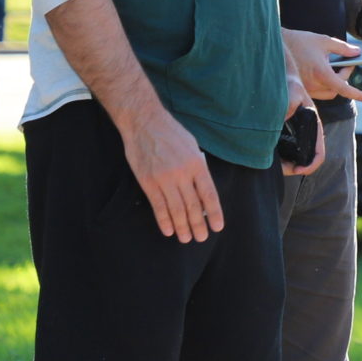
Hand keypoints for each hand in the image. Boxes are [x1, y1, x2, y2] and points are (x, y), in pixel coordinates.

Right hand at [119, 106, 222, 242]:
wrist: (144, 121)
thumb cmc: (171, 133)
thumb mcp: (192, 146)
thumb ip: (198, 168)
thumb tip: (202, 191)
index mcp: (197, 164)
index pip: (209, 195)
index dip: (214, 213)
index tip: (218, 227)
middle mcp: (182, 173)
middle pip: (193, 206)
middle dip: (198, 225)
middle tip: (201, 238)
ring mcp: (164, 178)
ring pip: (176, 209)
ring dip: (182, 226)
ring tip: (186, 239)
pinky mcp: (148, 181)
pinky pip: (158, 205)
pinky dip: (164, 220)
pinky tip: (169, 230)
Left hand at [281, 69, 325, 175]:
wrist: (280, 77)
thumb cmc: (288, 83)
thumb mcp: (291, 91)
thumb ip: (289, 105)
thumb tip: (281, 122)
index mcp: (313, 126)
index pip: (319, 152)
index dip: (311, 165)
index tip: (298, 170)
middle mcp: (306, 132)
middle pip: (305, 159)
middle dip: (293, 168)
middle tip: (278, 168)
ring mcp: (296, 134)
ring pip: (294, 158)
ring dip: (285, 165)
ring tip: (271, 163)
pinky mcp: (286, 133)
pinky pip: (285, 151)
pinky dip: (279, 158)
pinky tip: (267, 155)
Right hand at [284, 29, 361, 104]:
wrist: (277, 45)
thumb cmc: (300, 41)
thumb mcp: (324, 40)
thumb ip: (343, 48)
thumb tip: (357, 52)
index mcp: (320, 73)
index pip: (343, 88)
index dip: (358, 94)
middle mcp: (313, 84)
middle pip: (338, 90)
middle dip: (345, 77)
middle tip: (348, 62)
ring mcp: (306, 88)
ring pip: (329, 92)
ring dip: (336, 82)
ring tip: (336, 65)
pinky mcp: (301, 88)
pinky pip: (319, 91)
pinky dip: (326, 83)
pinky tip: (326, 69)